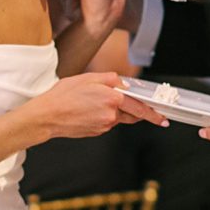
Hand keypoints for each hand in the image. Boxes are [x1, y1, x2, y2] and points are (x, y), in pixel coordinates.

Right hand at [28, 71, 165, 140]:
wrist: (47, 116)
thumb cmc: (63, 96)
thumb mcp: (87, 78)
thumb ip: (110, 79)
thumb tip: (124, 84)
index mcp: (112, 98)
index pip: (140, 106)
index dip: (153, 113)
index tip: (163, 117)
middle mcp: (111, 114)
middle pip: (131, 114)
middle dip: (138, 112)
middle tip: (141, 112)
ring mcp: (104, 125)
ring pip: (118, 117)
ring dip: (114, 111)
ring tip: (94, 103)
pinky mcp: (97, 132)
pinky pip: (107, 123)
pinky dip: (103, 116)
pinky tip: (88, 110)